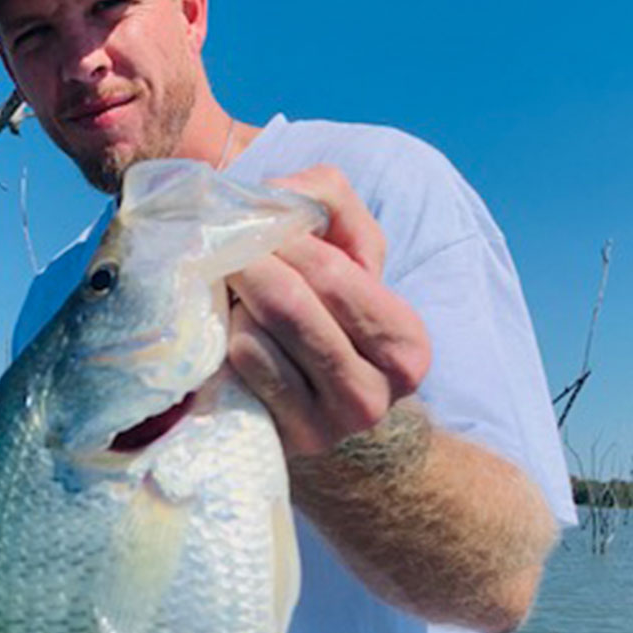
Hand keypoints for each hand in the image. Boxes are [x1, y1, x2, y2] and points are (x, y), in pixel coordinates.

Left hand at [227, 165, 430, 457]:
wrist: (322, 409)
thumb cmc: (334, 315)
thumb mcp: (353, 253)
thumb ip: (331, 201)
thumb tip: (279, 192)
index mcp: (407, 345)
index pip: (335, 273)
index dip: (286, 239)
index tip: (257, 221)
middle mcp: (374, 395)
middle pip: (292, 304)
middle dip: (252, 262)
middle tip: (227, 244)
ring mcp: (324, 426)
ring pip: (255, 336)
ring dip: (235, 302)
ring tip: (235, 288)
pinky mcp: (276, 440)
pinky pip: (235, 368)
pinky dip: (225, 335)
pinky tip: (232, 328)